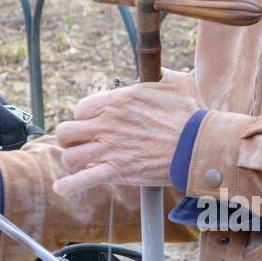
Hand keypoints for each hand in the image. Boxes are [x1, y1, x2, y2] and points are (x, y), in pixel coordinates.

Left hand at [53, 67, 203, 196]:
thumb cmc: (191, 114)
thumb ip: (161, 74)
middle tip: (81, 142)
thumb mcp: (177, 82)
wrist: (199, 145)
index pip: (80, 109)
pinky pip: (82, 180)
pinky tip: (62, 188)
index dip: (85, 117)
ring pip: (70, 156)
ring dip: (73, 160)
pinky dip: (70, 186)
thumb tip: (159, 71)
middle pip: (66, 132)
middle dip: (70, 138)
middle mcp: (107, 124)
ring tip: (80, 163)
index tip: (95, 123)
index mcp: (117, 101)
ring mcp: (110, 149)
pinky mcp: (118, 171)